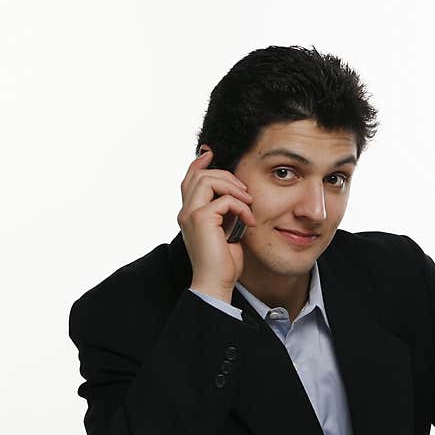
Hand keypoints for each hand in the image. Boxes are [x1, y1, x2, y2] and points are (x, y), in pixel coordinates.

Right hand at [178, 147, 255, 302]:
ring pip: (207, 180)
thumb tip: (238, 196)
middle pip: (199, 174)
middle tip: (245, 190)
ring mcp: (190, 214)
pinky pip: (223, 200)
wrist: (216, 282)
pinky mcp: (201, 220)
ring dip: (233, 187)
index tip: (212, 153)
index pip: (189, 178)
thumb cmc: (223, 261)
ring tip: (248, 202)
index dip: (199, 162)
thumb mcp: (227, 230)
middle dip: (226, 175)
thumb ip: (226, 212)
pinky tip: (249, 220)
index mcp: (190, 212)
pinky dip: (241, 207)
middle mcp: (186, 211)